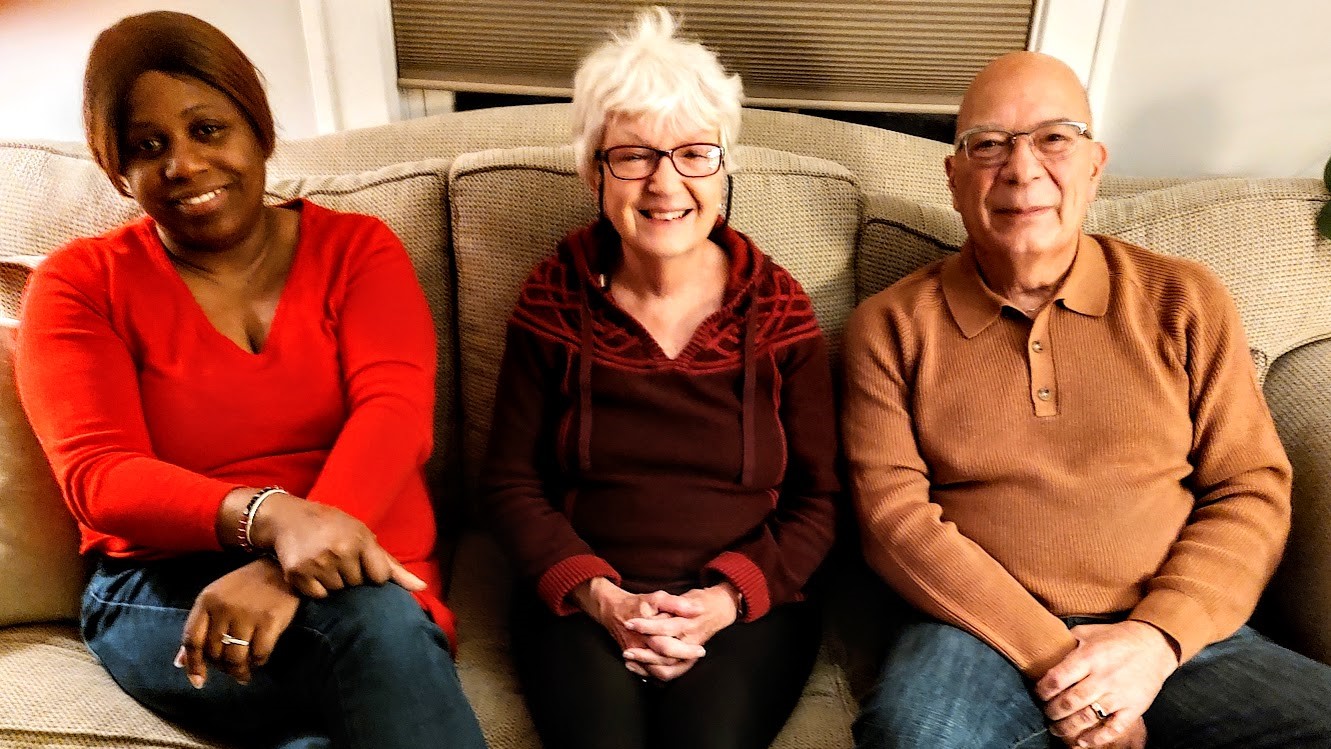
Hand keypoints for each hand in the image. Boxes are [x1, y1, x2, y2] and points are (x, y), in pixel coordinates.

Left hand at [177, 558, 298, 687]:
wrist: (279, 567)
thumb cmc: (245, 586)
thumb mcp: (216, 599)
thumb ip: (199, 628)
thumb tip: (180, 663)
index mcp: (206, 601)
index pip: (192, 640)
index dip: (193, 664)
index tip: (199, 681)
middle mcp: (223, 608)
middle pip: (215, 652)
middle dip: (222, 668)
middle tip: (230, 670)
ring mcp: (247, 614)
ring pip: (236, 657)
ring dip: (239, 671)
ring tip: (243, 674)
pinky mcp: (269, 620)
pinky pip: (259, 653)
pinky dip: (258, 662)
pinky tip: (259, 661)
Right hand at [253, 493, 425, 597]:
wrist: (289, 518)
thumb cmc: (334, 526)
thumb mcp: (364, 536)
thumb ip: (392, 566)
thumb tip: (422, 587)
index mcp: (361, 540)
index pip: (380, 578)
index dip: (372, 574)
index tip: (362, 563)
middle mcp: (341, 550)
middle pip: (357, 586)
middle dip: (351, 577)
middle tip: (338, 559)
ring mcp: (318, 562)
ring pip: (338, 592)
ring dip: (333, 583)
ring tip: (325, 563)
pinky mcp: (298, 573)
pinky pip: (318, 596)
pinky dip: (316, 588)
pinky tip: (312, 571)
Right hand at [570, 578, 705, 679]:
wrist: (612, 610)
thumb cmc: (636, 603)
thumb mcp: (656, 598)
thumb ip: (676, 604)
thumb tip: (696, 609)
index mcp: (647, 633)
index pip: (669, 648)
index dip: (686, 651)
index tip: (701, 649)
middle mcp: (640, 647)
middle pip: (664, 664)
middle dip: (684, 664)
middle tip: (698, 656)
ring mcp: (636, 655)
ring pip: (657, 673)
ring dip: (675, 671)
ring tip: (689, 664)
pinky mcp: (633, 659)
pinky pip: (649, 674)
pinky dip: (662, 674)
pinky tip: (674, 669)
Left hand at [621, 584, 741, 680]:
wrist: (719, 609)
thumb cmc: (699, 602)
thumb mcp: (688, 596)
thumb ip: (675, 603)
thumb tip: (659, 612)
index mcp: (687, 624)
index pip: (665, 627)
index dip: (645, 626)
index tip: (629, 623)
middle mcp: (689, 641)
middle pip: (665, 652)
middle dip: (644, 654)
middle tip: (626, 651)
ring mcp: (688, 653)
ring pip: (667, 668)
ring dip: (646, 666)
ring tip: (628, 661)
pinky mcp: (686, 660)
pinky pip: (670, 673)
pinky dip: (653, 673)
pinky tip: (638, 668)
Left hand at [1037, 621, 1176, 747]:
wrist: (1154, 645)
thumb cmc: (1116, 638)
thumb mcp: (1088, 632)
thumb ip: (1066, 641)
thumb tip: (1041, 648)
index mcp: (1088, 656)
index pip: (1057, 679)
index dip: (1042, 691)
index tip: (1038, 694)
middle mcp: (1103, 677)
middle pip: (1069, 702)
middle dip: (1052, 712)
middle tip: (1046, 713)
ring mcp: (1119, 695)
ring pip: (1087, 718)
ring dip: (1067, 727)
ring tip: (1056, 729)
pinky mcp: (1134, 708)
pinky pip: (1112, 728)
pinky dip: (1095, 738)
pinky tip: (1082, 742)